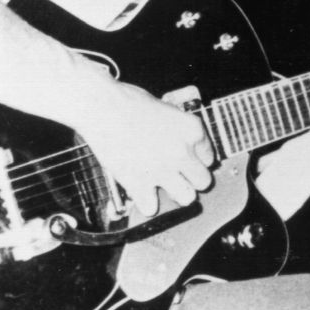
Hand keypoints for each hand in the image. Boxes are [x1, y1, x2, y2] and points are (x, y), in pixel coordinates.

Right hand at [79, 83, 213, 217]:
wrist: (100, 107)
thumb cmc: (128, 101)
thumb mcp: (166, 109)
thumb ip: (177, 130)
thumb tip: (177, 143)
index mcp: (193, 130)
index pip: (209, 157)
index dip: (195, 157)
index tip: (184, 156)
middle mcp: (183, 152)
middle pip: (203, 181)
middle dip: (191, 179)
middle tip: (178, 174)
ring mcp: (162, 170)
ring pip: (187, 197)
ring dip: (176, 193)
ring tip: (164, 186)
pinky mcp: (138, 183)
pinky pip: (151, 207)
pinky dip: (145, 203)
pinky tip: (141, 193)